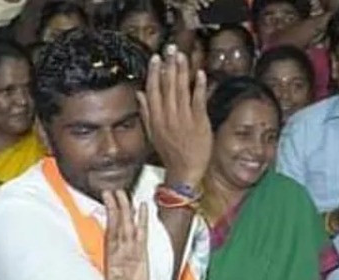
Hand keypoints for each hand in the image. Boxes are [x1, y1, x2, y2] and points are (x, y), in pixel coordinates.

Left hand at [103, 190, 149, 279]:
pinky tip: (143, 208)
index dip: (111, 214)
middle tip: (115, 189)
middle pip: (120, 223)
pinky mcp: (141, 253)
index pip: (113, 229)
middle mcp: (121, 249)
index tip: (108, 199)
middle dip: (118, 206)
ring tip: (126, 194)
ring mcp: (130, 250)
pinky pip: (142, 233)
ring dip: (127, 210)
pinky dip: (142, 220)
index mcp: (114, 256)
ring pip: (129, 225)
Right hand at [138, 46, 210, 187]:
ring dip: (182, 71)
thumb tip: (139, 93)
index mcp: (156, 118)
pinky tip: (199, 74)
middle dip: (169, 65)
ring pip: (181, 90)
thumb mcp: (153, 133)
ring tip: (182, 56)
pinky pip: (198, 101)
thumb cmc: (171, 153)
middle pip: (168, 86)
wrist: (184, 171)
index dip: (155, 72)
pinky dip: (199, 86)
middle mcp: (169, 116)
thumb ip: (146, 112)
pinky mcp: (199, 122)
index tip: (156, 59)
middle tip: (171, 49)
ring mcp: (184, 118)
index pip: (153, 90)